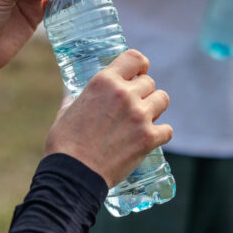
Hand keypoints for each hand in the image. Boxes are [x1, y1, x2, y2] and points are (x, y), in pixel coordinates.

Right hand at [44, 50, 171, 187]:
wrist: (73, 174)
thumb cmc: (65, 144)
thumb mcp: (66, 111)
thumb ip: (75, 98)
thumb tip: (73, 95)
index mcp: (104, 82)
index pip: (134, 58)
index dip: (140, 65)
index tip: (139, 73)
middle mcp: (124, 94)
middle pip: (149, 82)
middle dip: (143, 93)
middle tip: (133, 107)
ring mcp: (139, 116)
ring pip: (162, 100)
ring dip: (154, 108)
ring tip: (143, 120)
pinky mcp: (148, 138)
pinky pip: (167, 129)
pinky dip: (160, 134)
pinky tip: (149, 139)